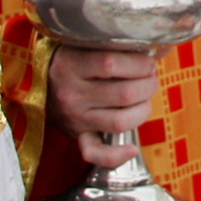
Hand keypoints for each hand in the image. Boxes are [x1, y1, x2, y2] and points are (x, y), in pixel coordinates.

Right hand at [46, 45, 160, 167]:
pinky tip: (132, 149)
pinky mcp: (78, 136)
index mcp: (71, 64)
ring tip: (145, 99)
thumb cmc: (73, 58)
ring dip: (143, 111)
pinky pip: (95, 152)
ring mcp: (75, 118)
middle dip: (148, 85)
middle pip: (124, 94)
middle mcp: (71, 93)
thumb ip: (116, 45)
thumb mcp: (85, 44)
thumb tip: (161, 46)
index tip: (148, 62)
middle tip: (150, 78)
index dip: (139, 63)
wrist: (39, 81)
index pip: (111, 63)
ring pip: (120, 121)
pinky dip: (116, 156)